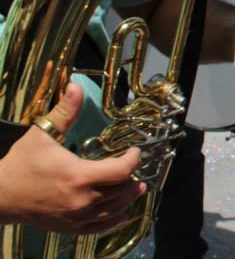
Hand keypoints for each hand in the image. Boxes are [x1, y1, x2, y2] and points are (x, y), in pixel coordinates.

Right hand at [0, 83, 144, 233]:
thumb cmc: (16, 163)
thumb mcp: (40, 134)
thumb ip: (64, 112)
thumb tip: (75, 87)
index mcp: (79, 175)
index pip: (122, 170)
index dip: (134, 160)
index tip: (135, 151)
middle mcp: (81, 199)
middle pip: (121, 191)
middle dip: (132, 178)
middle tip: (136, 169)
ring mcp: (74, 216)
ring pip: (114, 210)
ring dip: (128, 198)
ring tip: (136, 188)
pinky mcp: (66, 227)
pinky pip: (97, 228)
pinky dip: (113, 220)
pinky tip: (120, 214)